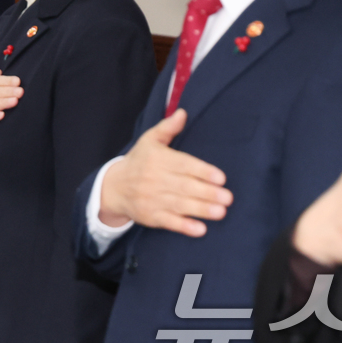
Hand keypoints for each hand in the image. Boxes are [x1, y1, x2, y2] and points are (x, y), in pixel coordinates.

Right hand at [99, 109, 232, 236]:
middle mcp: (154, 179)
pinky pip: (168, 222)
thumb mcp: (149, 140)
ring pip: (179, 205)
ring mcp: (152, 199)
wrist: (113, 187)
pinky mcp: (150, 216)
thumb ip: (167, 128)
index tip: (221, 178)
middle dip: (207, 193)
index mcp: (157, 159)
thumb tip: (182, 113)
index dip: (202, 171)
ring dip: (201, 209)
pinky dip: (184, 226)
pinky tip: (200, 229)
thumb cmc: (139, 161)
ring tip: (221, 212)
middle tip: (228, 197)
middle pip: (184, 187)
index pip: (183, 165)